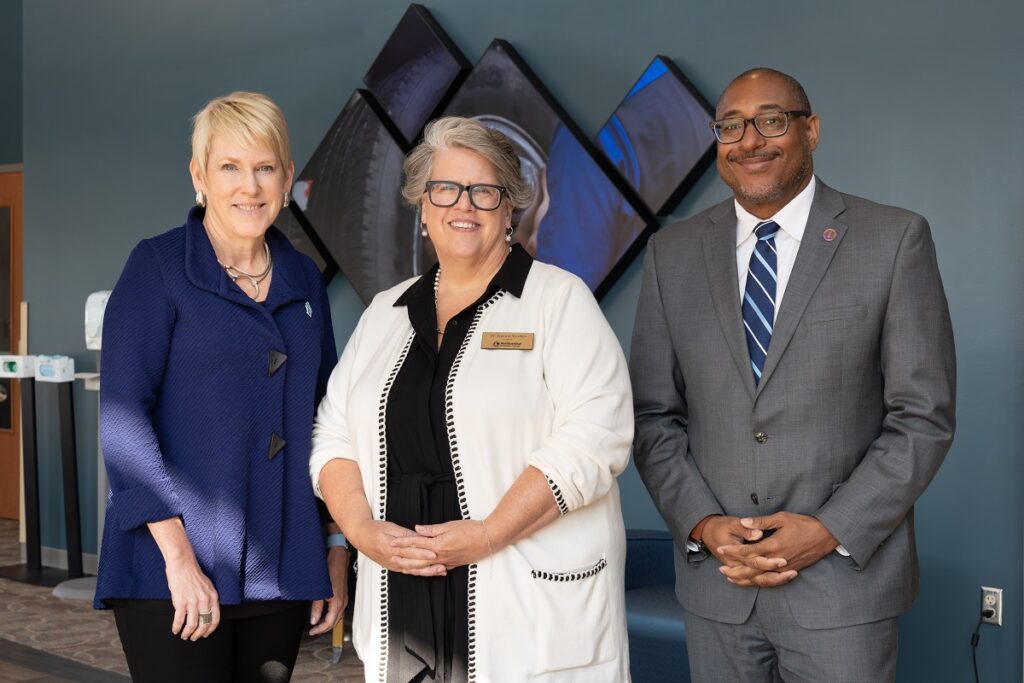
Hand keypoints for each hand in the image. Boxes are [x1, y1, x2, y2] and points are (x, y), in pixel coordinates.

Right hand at [165, 554, 219, 640]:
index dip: (210, 629)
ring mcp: (192, 602)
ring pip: (192, 625)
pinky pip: (179, 620)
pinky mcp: (180, 602)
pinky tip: (175, 630)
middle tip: (193, 638)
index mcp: (213, 597)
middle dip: (198, 634)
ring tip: (184, 635)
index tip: (205, 634)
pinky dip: (176, 627)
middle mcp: (204, 600)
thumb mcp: (208, 586)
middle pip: (204, 624)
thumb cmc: (194, 574)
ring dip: (187, 633)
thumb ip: (209, 599)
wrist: (183, 564)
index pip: (215, 619)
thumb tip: (207, 611)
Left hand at [309, 546, 349, 635]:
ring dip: (328, 622)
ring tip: (318, 623)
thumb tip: (314, 620)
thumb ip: (317, 607)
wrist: (338, 558)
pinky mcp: (343, 594)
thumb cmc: (330, 570)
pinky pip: (338, 610)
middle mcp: (342, 602)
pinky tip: (325, 612)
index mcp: (337, 602)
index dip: (320, 629)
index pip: (329, 623)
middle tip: (314, 630)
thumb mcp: (320, 590)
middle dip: (324, 628)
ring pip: (337, 616)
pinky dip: (331, 615)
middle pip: (334, 622)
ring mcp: (344, 598)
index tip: (312, 631)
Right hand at [352, 519, 445, 576]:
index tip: (434, 553)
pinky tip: (429, 572)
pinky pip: (408, 571)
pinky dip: (420, 573)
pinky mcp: (393, 567)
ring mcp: (392, 564)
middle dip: (429, 565)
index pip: (410, 551)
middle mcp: (392, 558)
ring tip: (440, 571)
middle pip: (413, 563)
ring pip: (412, 570)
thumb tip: (418, 537)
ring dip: (427, 572)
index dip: (423, 553)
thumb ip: (405, 534)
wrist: (360, 536)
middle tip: (443, 564)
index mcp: (391, 547)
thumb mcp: (390, 527)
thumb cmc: (374, 529)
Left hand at [389, 520, 490, 570]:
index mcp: (438, 544)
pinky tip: (421, 571)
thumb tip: (417, 529)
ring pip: (425, 567)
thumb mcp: (450, 525)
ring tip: (401, 567)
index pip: (416, 543)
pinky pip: (436, 569)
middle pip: (417, 558)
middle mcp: (440, 556)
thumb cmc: (470, 530)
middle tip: (390, 558)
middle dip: (403, 558)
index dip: (403, 543)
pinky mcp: (453, 564)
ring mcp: (447, 562)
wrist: (488, 540)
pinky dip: (426, 570)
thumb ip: (432, 529)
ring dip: (412, 567)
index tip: (392, 542)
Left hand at [716, 512, 838, 586]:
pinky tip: (752, 581)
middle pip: (751, 569)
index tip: (720, 549)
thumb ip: (761, 522)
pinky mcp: (790, 571)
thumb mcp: (782, 518)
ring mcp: (784, 568)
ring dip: (745, 579)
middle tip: (720, 569)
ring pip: (761, 578)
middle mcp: (777, 560)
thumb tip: (743, 522)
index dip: (732, 551)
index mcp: (773, 546)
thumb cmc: (804, 524)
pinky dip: (759, 582)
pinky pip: (772, 581)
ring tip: (731, 578)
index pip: (748, 551)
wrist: (826, 536)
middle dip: (735, 570)